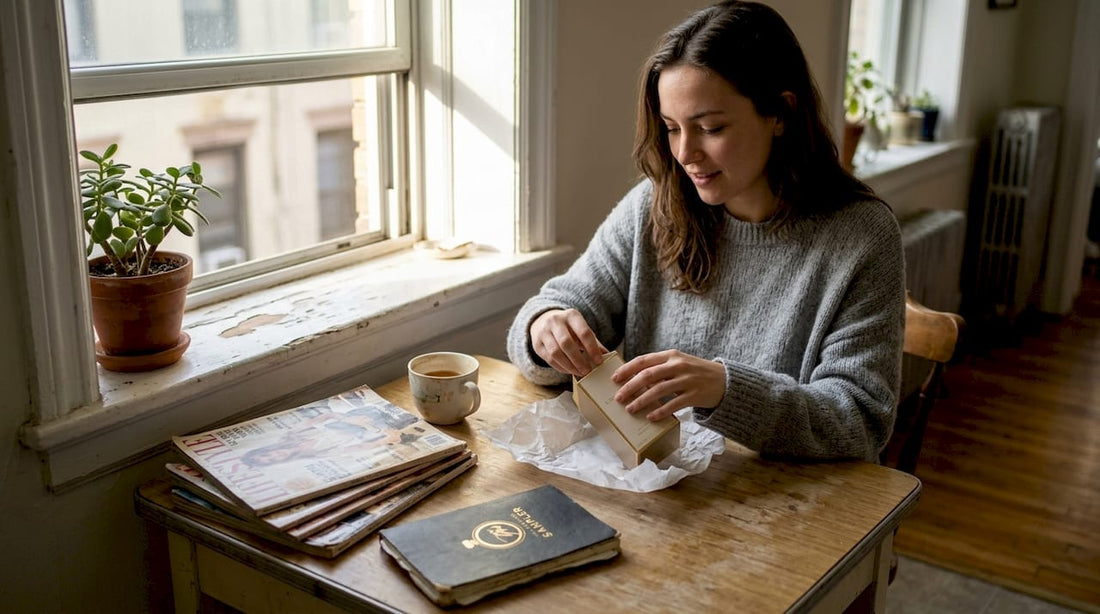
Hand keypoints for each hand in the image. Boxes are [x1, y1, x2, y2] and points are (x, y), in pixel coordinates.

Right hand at [529, 309, 608, 376]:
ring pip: (555, 352)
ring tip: (579, 372)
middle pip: (567, 343)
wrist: (543, 320)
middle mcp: (555, 321)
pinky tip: (569, 370)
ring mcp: (544, 332)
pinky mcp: (537, 344)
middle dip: (578, 360)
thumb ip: (593, 341)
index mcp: (571, 315)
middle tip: (588, 371)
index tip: (599, 361)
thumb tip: (607, 355)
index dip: (592, 348)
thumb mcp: (581, 328)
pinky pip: (548, 359)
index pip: (583, 332)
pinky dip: (560, 367)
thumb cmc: (568, 327)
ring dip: (569, 365)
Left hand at [611, 350, 725, 420]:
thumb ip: (659, 368)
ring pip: (658, 390)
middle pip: (648, 375)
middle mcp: (678, 365)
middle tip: (618, 398)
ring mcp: (687, 380)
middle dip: (630, 386)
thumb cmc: (695, 372)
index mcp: (671, 355)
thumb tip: (634, 378)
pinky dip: (660, 411)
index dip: (627, 369)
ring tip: (630, 409)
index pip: (644, 360)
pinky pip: (674, 404)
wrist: (724, 380)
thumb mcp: (678, 363)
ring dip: (642, 400)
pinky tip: (651, 417)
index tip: (614, 379)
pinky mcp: (694, 395)